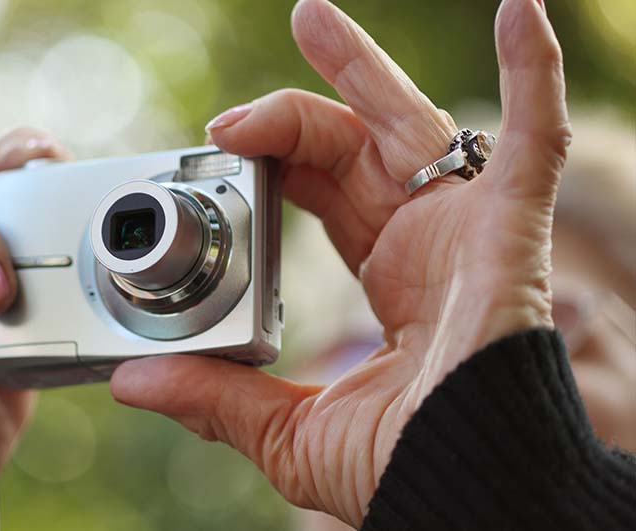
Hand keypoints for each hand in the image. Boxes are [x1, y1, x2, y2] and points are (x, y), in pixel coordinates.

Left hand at [111, 0, 568, 526]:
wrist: (471, 490)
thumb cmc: (406, 467)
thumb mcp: (291, 430)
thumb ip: (216, 401)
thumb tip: (133, 382)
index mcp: (380, 276)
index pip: (314, 195)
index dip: (266, 167)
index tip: (213, 152)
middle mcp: (419, 241)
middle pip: (348, 148)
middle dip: (296, 106)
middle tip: (234, 101)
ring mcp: (465, 226)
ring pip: (409, 124)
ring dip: (361, 68)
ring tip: (308, 16)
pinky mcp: (512, 226)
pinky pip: (535, 139)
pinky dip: (532, 75)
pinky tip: (517, 10)